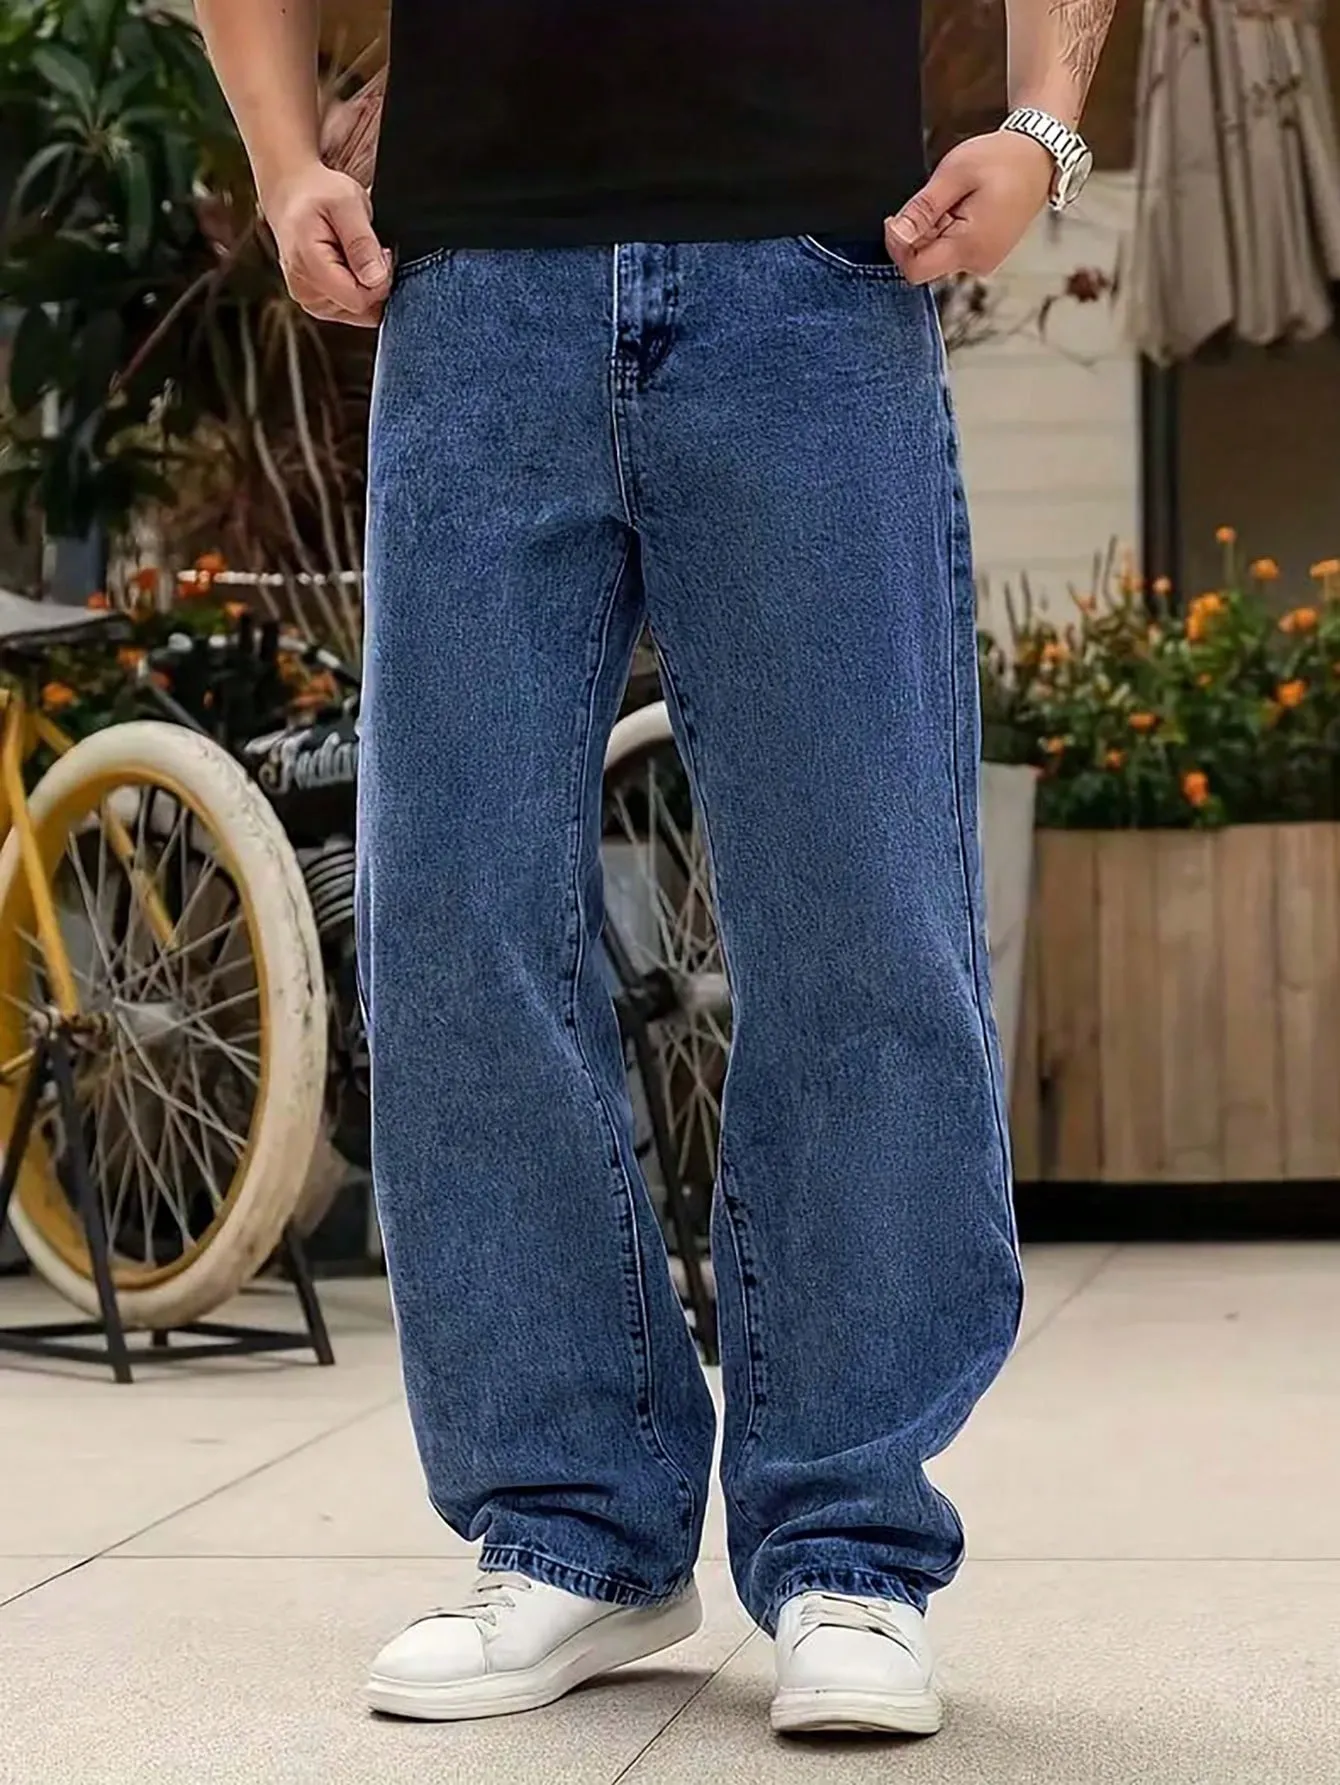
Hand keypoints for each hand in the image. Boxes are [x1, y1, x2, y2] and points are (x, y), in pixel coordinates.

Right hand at [263, 162, 390, 328]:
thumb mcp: (347, 204)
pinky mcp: (318, 305)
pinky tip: (351, 265)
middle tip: (368, 247)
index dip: (380, 280)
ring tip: (354, 252)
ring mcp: (311, 302)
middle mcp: (306, 293)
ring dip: (367, 285)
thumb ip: (362, 243)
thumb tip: (376, 279)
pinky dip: (359, 289)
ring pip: (359, 311)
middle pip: (360, 308)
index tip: (381, 250)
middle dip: (375, 282)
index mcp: (308, 267)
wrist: (292, 194)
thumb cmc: (319, 194)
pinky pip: (352, 308)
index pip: (359, 300)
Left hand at [884, 132, 1054, 285]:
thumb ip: (922, 209)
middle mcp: (977, 262)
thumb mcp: (954, 174)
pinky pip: (952, 250)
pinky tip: (962, 208)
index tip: (897, 217)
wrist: (1038, 157)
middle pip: (924, 263)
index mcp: (969, 247)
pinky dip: (947, 230)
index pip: (914, 270)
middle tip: (936, 199)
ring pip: (937, 256)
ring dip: (933, 230)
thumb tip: (896, 235)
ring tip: (955, 200)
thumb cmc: (1002, 160)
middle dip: (918, 233)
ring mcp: (983, 261)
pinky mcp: (985, 254)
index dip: (897, 246)